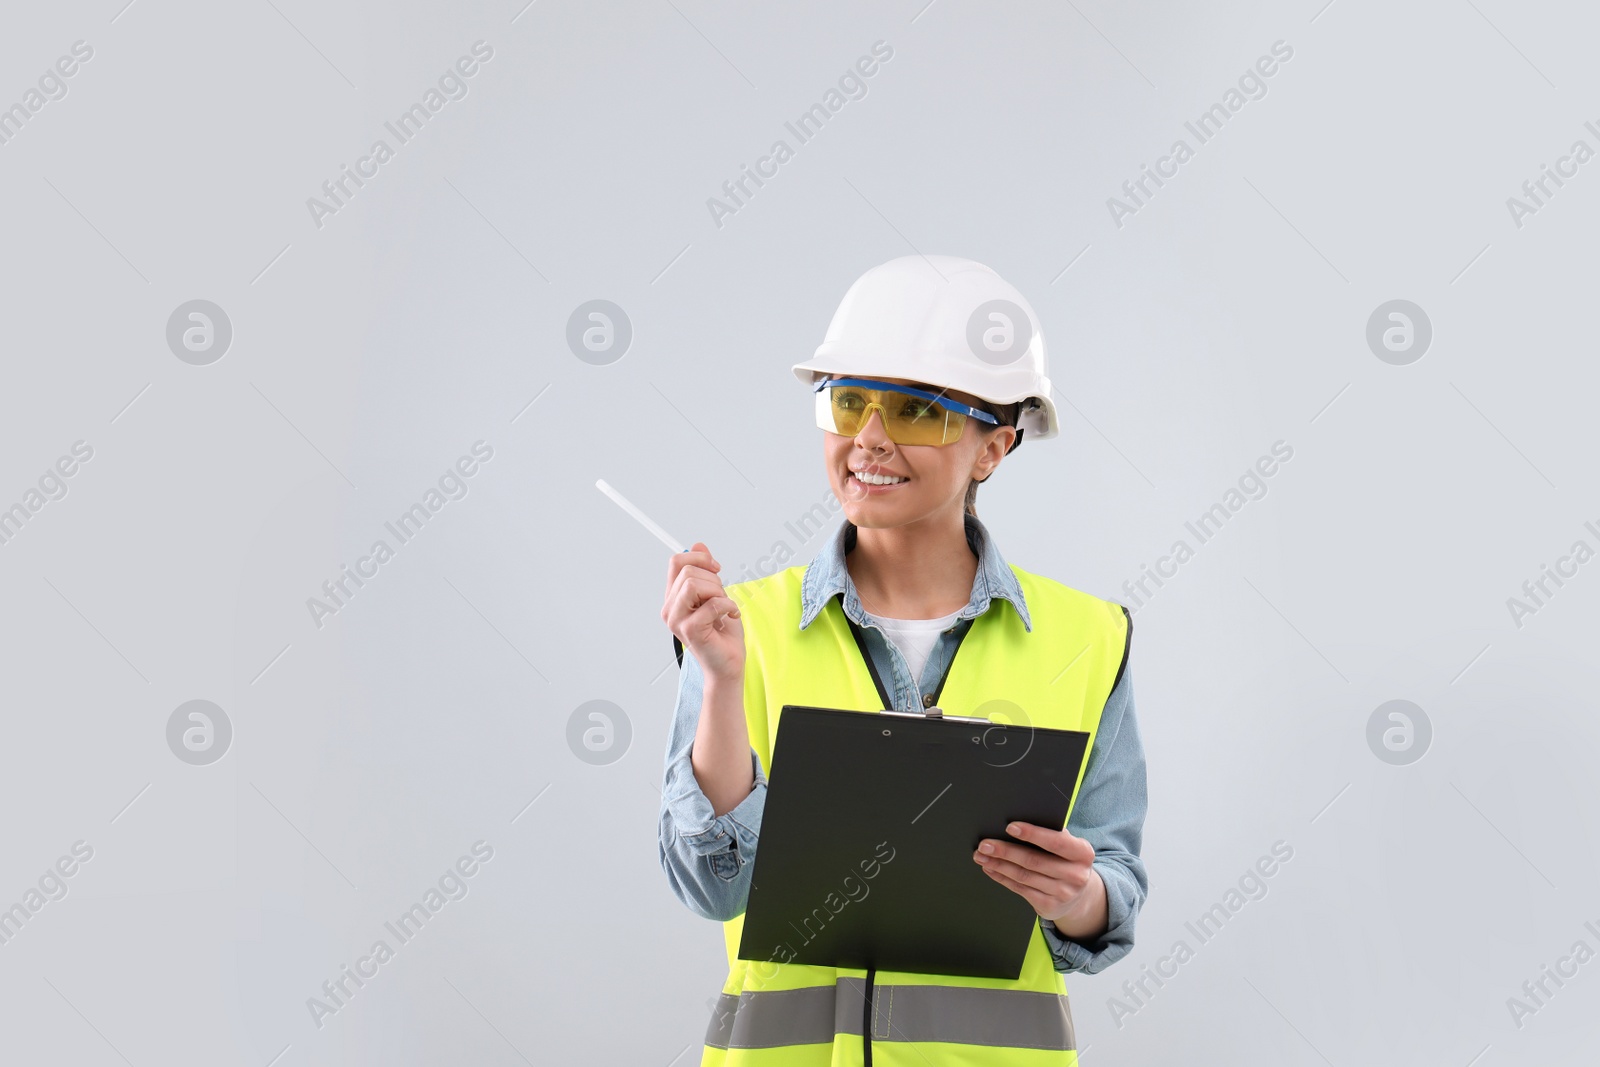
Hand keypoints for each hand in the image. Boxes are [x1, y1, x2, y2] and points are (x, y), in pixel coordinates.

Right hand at [662, 542, 744, 683]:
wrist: (728, 664)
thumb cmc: (723, 633)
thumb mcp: (716, 594)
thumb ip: (706, 572)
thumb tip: (698, 544)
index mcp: (673, 597)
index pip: (676, 562)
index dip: (698, 557)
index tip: (716, 568)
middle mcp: (670, 609)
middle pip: (688, 572)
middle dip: (713, 579)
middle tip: (722, 597)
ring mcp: (678, 620)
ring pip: (695, 585)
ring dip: (719, 592)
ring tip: (724, 607)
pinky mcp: (691, 630)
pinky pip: (712, 604)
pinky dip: (728, 605)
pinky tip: (731, 615)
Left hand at [973, 822, 1106, 937]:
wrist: (1078, 896)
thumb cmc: (1066, 860)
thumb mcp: (1068, 846)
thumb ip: (1053, 834)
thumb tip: (1020, 820)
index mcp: (1083, 853)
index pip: (1056, 842)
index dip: (1032, 834)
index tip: (1010, 827)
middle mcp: (1076, 875)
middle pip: (1034, 861)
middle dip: (1005, 851)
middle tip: (985, 844)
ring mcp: (1063, 893)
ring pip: (1023, 876)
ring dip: (998, 865)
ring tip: (981, 855)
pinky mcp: (1049, 906)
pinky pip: (1020, 889)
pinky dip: (1002, 878)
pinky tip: (990, 868)